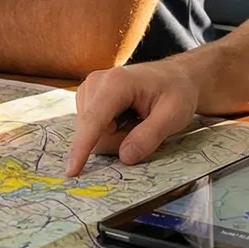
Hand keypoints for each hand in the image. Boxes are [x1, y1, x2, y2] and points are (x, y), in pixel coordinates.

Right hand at [64, 61, 201, 174]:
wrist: (174, 77)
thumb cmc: (177, 92)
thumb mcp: (174, 115)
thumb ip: (149, 136)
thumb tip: (124, 157)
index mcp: (116, 83)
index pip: (94, 120)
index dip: (82, 147)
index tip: (71, 170)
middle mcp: (95, 83)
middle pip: (95, 134)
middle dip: (119, 141)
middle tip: (145, 126)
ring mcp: (89, 90)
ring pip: (93, 135)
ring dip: (116, 137)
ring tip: (136, 119)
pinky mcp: (87, 99)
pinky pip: (94, 131)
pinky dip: (111, 132)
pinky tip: (126, 118)